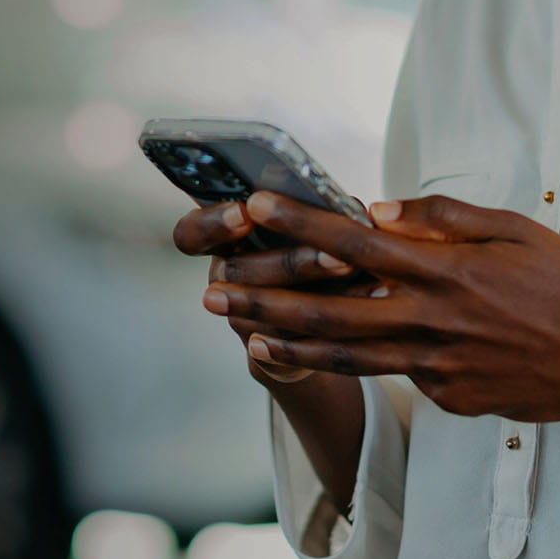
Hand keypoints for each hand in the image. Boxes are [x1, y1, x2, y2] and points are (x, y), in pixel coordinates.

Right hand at [173, 197, 363, 385]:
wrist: (313, 321)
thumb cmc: (306, 255)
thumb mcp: (303, 228)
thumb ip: (314, 213)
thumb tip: (347, 206)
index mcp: (224, 243)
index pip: (192, 234)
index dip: (213, 224)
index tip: (244, 212)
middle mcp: (225, 280)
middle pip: (237, 272)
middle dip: (289, 260)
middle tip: (331, 250)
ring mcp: (243, 319)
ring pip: (267, 310)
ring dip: (313, 291)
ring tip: (352, 271)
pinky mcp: (268, 352)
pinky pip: (293, 342)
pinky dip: (333, 321)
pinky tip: (367, 303)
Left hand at [199, 191, 559, 421]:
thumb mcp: (515, 230)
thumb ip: (444, 218)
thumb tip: (379, 207)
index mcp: (446, 269)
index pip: (354, 242)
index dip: (298, 223)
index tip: (252, 206)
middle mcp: (432, 319)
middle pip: (328, 311)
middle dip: (263, 301)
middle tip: (212, 292)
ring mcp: (437, 366)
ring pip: (345, 357)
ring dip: (286, 344)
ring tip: (241, 334)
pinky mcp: (447, 398)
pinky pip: (396, 375)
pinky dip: (356, 365)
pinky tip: (320, 357)